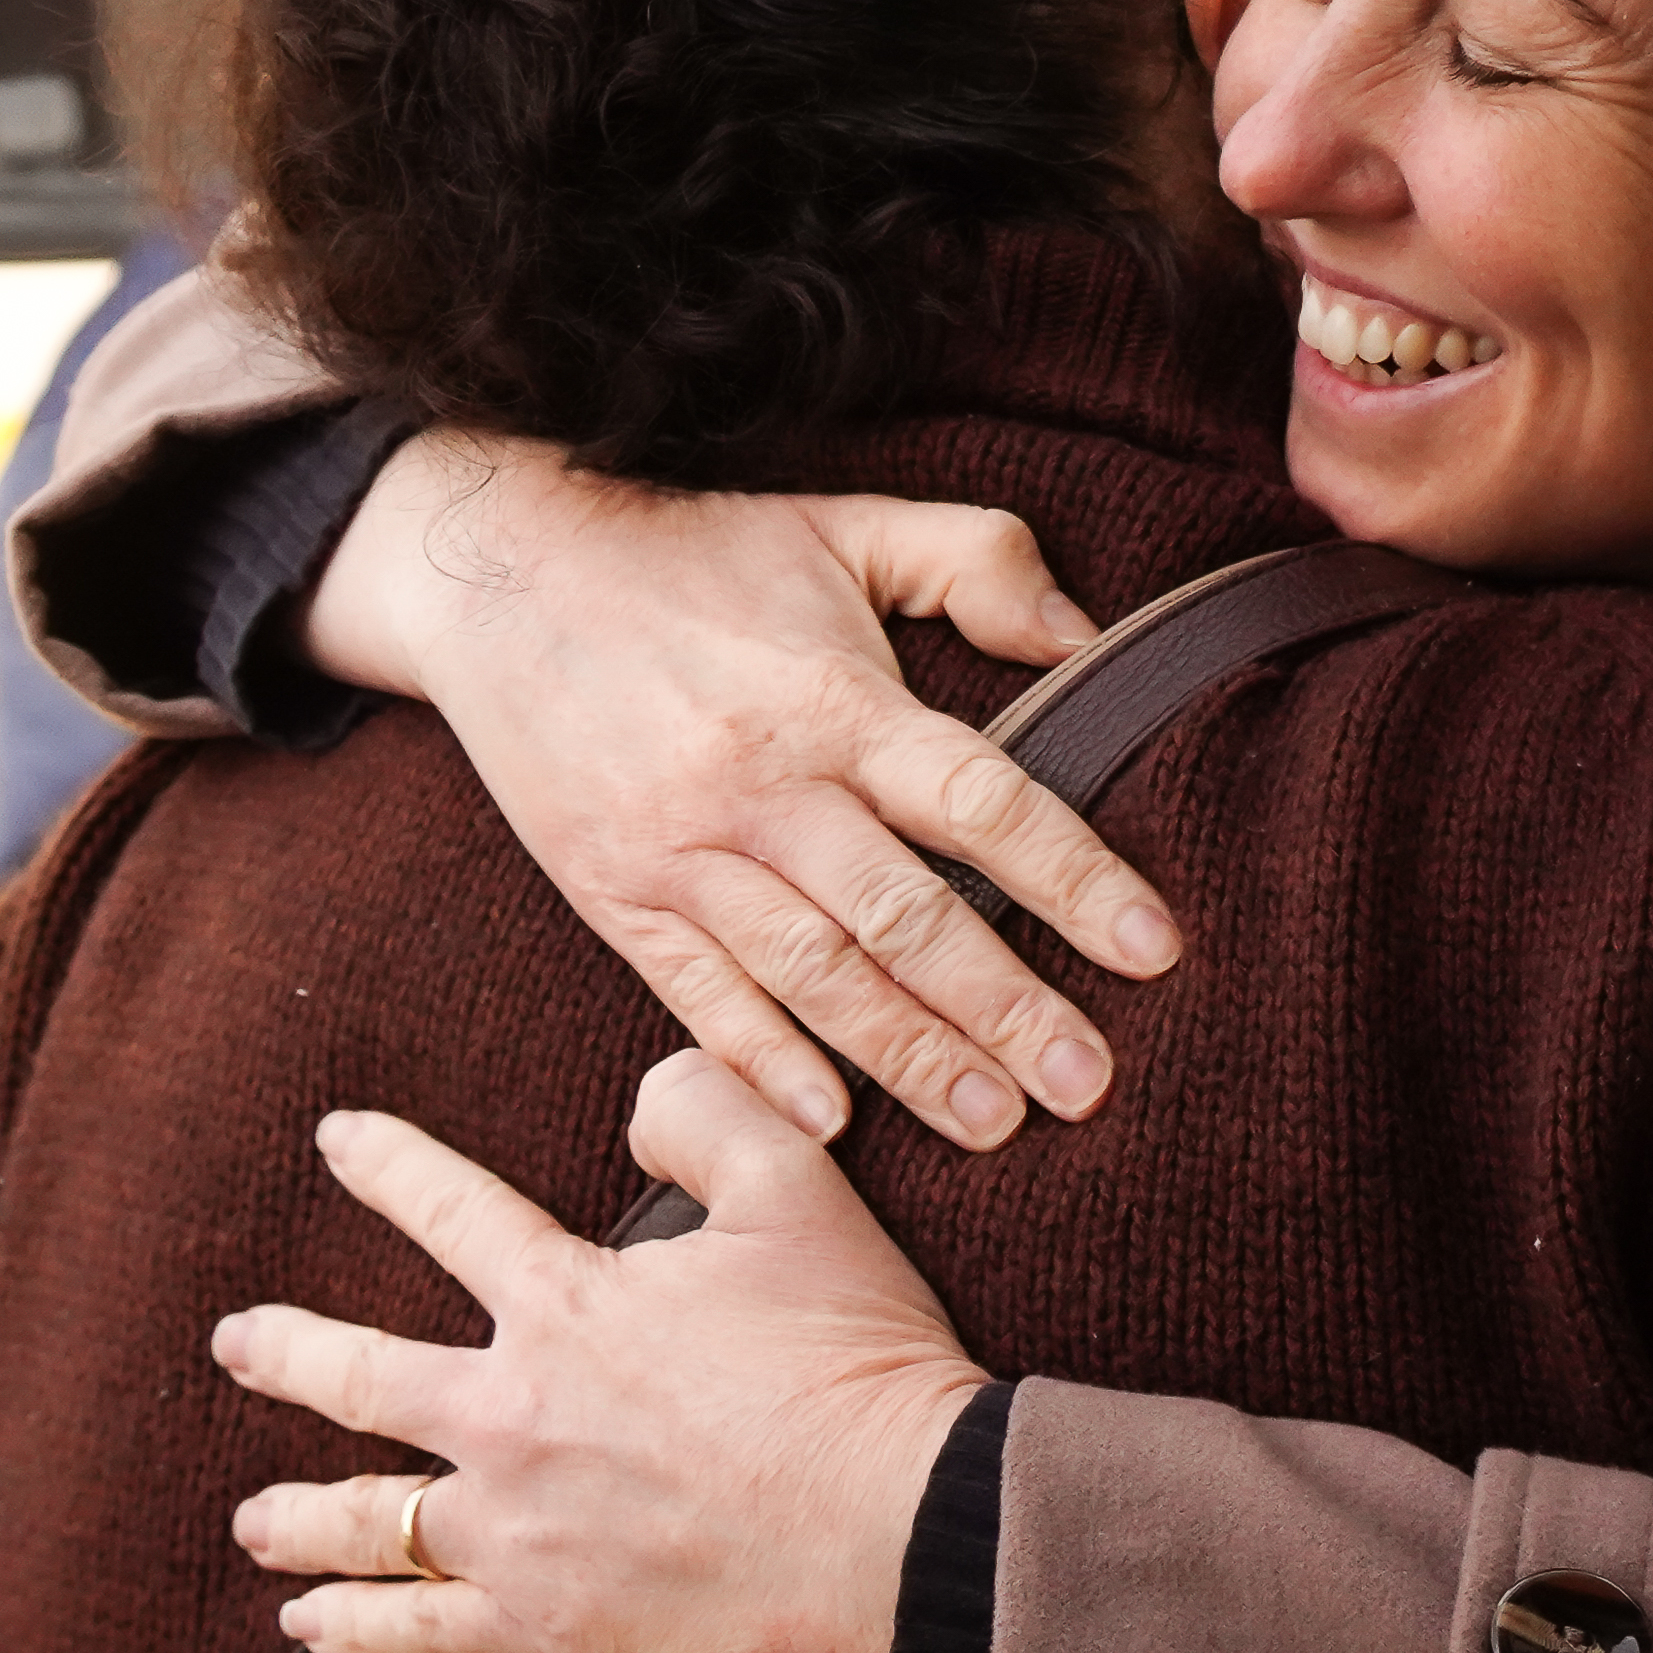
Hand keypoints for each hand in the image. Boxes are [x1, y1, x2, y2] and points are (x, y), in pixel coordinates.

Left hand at [220, 1061, 986, 1652]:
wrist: (903, 1529)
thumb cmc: (857, 1364)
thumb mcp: (801, 1195)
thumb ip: (712, 1116)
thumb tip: (645, 1094)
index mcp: (567, 1305)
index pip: (451, 1212)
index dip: (388, 1166)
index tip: (337, 1141)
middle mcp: (512, 1414)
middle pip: (361, 1377)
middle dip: (286, 1352)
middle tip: (239, 1343)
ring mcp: (517, 1529)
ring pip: (367, 1518)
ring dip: (296, 1513)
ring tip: (252, 1518)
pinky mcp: (544, 1628)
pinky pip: (416, 1632)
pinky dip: (352, 1629)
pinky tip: (312, 1626)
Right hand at [302, 435, 1178, 1150]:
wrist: (498, 574)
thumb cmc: (695, 553)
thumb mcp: (843, 524)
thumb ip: (974, 560)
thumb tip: (1087, 636)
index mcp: (836, 701)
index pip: (980, 799)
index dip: (1073, 876)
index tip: (1154, 950)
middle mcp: (764, 788)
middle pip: (905, 916)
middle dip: (1003, 1008)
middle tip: (1089, 1084)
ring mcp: (684, 853)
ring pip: (813, 975)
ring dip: (908, 1058)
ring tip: (994, 1124)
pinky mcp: (617, 897)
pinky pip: (698, 997)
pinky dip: (762, 1065)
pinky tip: (828, 1128)